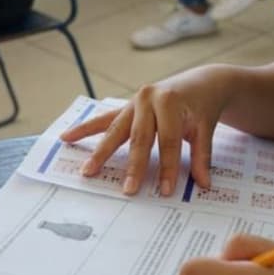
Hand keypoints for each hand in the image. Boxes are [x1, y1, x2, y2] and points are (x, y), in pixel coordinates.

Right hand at [60, 66, 234, 195]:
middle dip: (133, 165)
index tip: (166, 190)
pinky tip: (68, 137)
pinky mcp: (126, 107)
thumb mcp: (205, 128)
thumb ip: (202, 156)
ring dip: (101, 151)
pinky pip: (103, 119)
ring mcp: (134, 102)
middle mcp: (148, 99)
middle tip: (127, 190)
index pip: (168, 141)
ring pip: (116, 130)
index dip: (167, 167)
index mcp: (169, 102)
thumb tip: (203, 184)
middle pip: (139, 137)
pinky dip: (85, 128)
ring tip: (88, 170)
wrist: (200, 84)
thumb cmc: (201, 107)